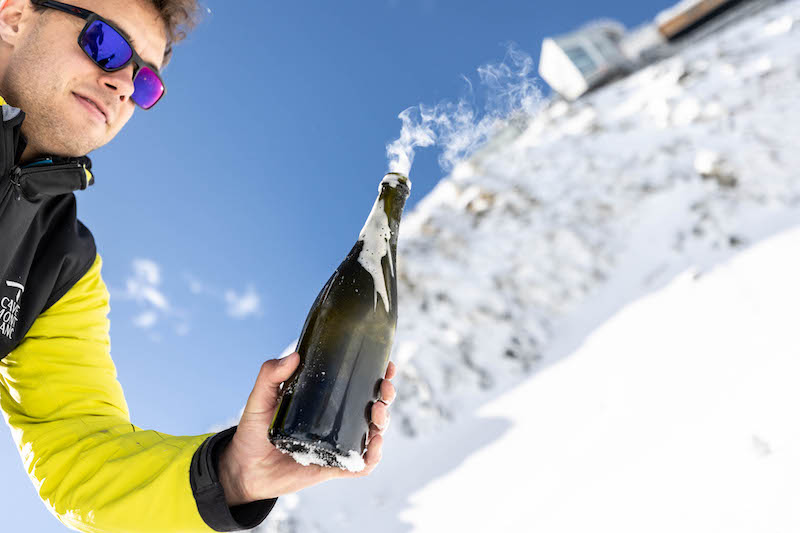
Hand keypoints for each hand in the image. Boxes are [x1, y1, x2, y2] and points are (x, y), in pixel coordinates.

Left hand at [218, 352, 397, 504]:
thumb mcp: (260, 398)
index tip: (387, 366)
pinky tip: (373, 445)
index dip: (377, 375)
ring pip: (373, 433)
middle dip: (386, 397)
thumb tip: (295, 356)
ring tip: (378, 413)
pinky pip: (360, 464)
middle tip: (384, 390)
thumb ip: (271, 375)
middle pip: (373, 407)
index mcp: (325, 401)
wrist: (243, 468)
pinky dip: (372, 456)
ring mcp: (337, 445)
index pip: (358, 385)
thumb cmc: (253, 431)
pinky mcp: (333, 467)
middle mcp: (336, 421)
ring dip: (383, 422)